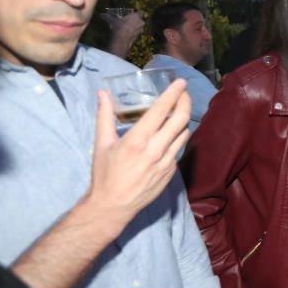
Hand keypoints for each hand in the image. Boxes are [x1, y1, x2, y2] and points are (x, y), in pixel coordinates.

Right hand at [83, 80, 190, 236]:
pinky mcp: (171, 171)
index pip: (162, 110)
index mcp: (139, 140)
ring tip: (177, 111)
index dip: (174, 93)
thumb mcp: (102, 143)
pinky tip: (170, 135)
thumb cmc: (105, 174)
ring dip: (183, 119)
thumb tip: (102, 94)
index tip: (181, 82)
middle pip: (181, 119)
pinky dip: (177, 138)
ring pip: (184, 134)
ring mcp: (167, 161)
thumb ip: (104, 116)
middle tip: (183, 93)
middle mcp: (156, 149)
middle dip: (185, 101)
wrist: (113, 206)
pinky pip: (178, 149)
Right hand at [101, 12, 144, 58]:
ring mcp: (141, 30)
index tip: (130, 15)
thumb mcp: (112, 20)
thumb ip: (107, 17)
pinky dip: (132, 33)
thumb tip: (101, 14)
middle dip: (134, 21)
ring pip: (137, 27)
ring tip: (124, 28)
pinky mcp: (139, 37)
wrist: (122, 40)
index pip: (140, 13)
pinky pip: (135, 33)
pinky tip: (125, 34)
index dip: (135, 14)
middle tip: (126, 22)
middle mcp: (141, 23)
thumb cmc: (119, 27)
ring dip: (133, 27)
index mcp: (137, 16)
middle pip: (139, 20)